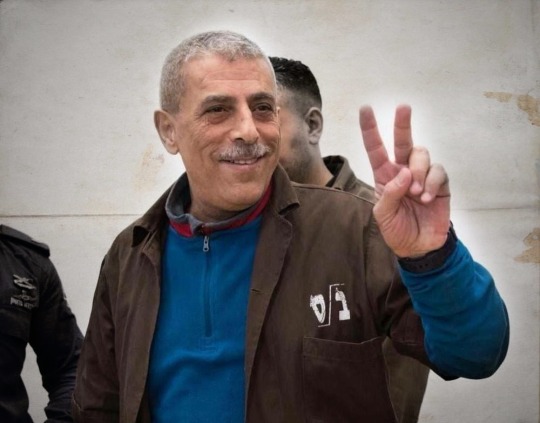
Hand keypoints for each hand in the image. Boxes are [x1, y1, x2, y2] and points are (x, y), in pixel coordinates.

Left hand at [360, 105, 450, 257]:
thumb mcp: (383, 215)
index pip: (375, 149)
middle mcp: (403, 170)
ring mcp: (422, 175)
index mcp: (384, 175)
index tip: (365, 109)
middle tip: (403, 108)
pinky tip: (427, 198)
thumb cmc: (397, 229)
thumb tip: (405, 172)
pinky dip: (432, 183)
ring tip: (416, 193)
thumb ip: (390, 194)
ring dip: (418, 171)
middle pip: (403, 141)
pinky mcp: (440, 183)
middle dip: (402, 124)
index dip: (371, 129)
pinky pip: (438, 171)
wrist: (418, 247)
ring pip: (422, 155)